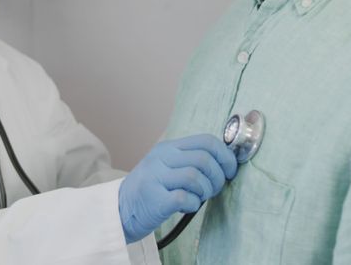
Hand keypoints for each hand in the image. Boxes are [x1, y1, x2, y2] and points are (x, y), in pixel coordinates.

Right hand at [118, 134, 237, 243]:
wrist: (120, 209)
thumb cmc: (151, 189)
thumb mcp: (166, 165)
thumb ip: (190, 159)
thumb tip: (226, 160)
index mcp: (168, 147)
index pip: (206, 140)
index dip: (225, 155)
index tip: (230, 170)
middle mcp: (161, 158)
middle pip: (204, 159)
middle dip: (218, 177)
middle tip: (214, 189)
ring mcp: (155, 177)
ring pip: (195, 177)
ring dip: (205, 191)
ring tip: (199, 197)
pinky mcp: (154, 199)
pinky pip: (185, 197)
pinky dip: (193, 204)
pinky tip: (187, 206)